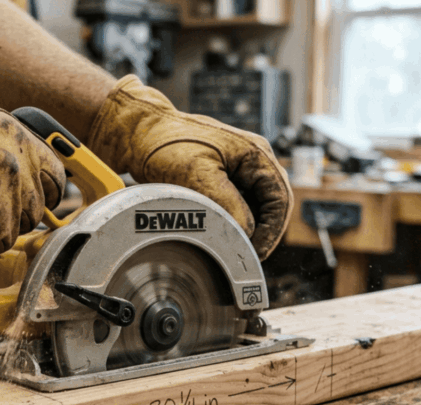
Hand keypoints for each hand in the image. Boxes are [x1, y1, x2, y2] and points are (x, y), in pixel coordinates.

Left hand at [85, 76, 291, 259]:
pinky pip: (240, 201)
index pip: (280, 199)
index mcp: (256, 153)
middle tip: (245, 255)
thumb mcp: (199, 177)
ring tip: (233, 245)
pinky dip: (236, 219)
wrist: (140, 133)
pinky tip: (222, 231)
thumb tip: (247, 234)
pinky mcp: (225, 174)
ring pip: (257, 205)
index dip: (272, 231)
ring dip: (249, 226)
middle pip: (273, 204)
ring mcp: (240, 166)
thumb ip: (228, 206)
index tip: (255, 252)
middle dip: (262, 232)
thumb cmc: (166, 145)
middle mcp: (253, 158)